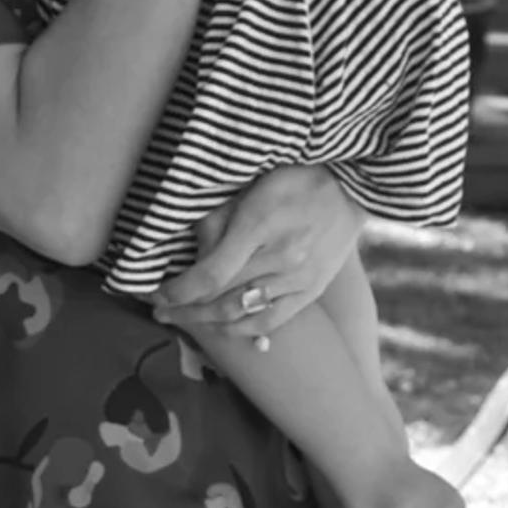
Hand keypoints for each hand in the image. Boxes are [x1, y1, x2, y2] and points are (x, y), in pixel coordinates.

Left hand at [153, 165, 362, 340]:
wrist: (351, 185)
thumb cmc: (293, 177)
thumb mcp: (249, 186)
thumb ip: (217, 221)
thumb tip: (193, 254)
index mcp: (259, 226)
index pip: (209, 274)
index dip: (178, 291)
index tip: (157, 294)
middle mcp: (281, 258)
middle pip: (220, 299)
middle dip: (184, 309)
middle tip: (160, 310)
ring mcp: (299, 279)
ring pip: (242, 315)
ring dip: (206, 323)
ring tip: (184, 320)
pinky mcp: (311, 291)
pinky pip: (271, 321)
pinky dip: (241, 329)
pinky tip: (221, 328)